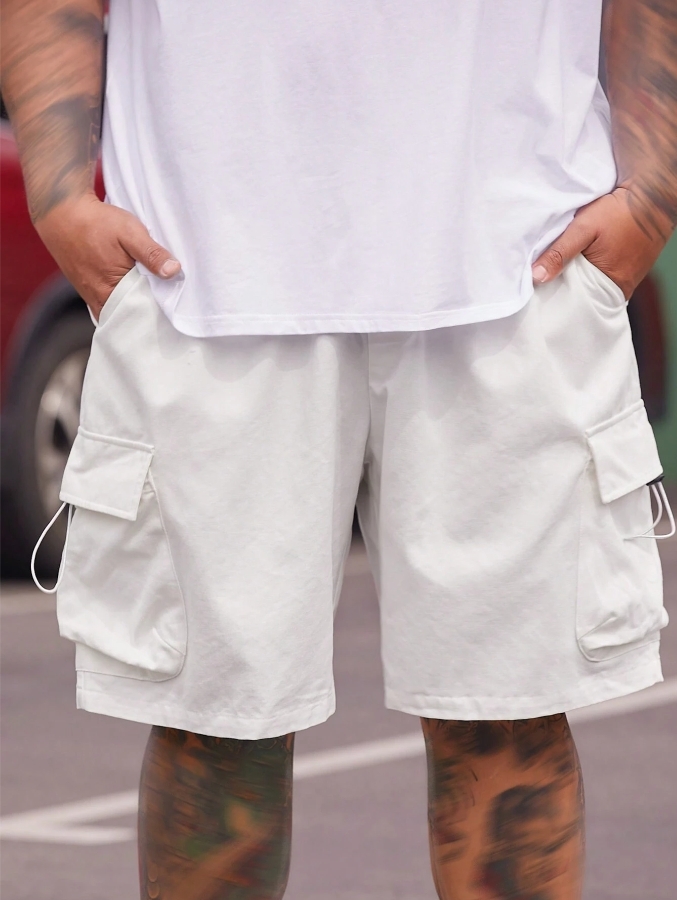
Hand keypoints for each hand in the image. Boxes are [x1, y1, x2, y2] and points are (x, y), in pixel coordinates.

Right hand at [35, 192, 180, 320]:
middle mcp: (98, 300)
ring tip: (153, 296)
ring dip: (135, 304)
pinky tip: (134, 288)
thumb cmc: (96, 222)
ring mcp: (91, 296)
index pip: (140, 314)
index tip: (173, 307)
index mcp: (111, 291)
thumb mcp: (130, 233)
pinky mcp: (87, 289)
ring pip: (119, 309)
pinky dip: (123, 299)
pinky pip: (109, 302)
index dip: (158, 312)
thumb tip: (174, 271)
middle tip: (167, 304)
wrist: (61, 211)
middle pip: (129, 315)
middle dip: (147, 311)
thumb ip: (152, 253)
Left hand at [531, 187, 667, 299]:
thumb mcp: (584, 229)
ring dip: (580, 279)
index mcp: (614, 287)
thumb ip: (560, 252)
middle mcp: (623, 288)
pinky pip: (605, 276)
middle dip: (567, 290)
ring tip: (560, 272)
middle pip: (587, 297)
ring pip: (596, 286)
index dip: (560, 299)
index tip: (542, 294)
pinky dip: (592, 271)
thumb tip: (536, 277)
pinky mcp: (631, 267)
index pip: (580, 305)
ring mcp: (629, 278)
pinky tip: (580, 262)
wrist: (652, 193)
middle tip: (546, 284)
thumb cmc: (620, 211)